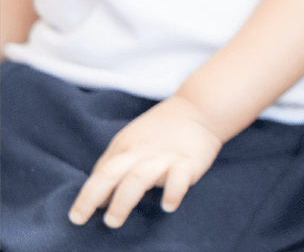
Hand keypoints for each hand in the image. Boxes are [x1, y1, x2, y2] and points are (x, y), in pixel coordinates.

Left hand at [69, 96, 222, 227]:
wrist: (200, 107)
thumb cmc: (162, 130)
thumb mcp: (132, 141)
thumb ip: (116, 166)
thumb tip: (99, 198)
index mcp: (126, 147)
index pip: (101, 173)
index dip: (87, 196)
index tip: (77, 216)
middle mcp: (141, 152)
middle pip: (112, 173)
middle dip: (94, 196)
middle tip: (80, 219)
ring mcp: (165, 156)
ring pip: (139, 177)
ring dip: (123, 199)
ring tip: (114, 221)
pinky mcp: (190, 160)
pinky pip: (179, 177)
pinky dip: (173, 192)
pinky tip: (168, 206)